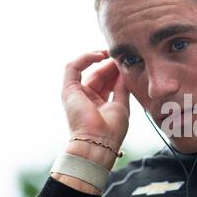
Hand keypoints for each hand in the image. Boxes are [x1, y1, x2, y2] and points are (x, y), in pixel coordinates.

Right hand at [61, 51, 129, 167]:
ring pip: (89, 70)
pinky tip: (100, 55)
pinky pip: (73, 67)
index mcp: (99, 105)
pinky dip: (85, 58)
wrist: (98, 142)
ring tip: (114, 54)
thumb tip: (124, 72)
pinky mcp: (68, 90)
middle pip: (100, 76)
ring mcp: (76, 94)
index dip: (117, 73)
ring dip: (102, 60)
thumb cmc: (111, 131)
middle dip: (112, 65)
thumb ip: (122, 88)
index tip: (127, 65)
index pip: (108, 83)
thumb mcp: (121, 105)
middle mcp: (86, 99)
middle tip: (123, 57)